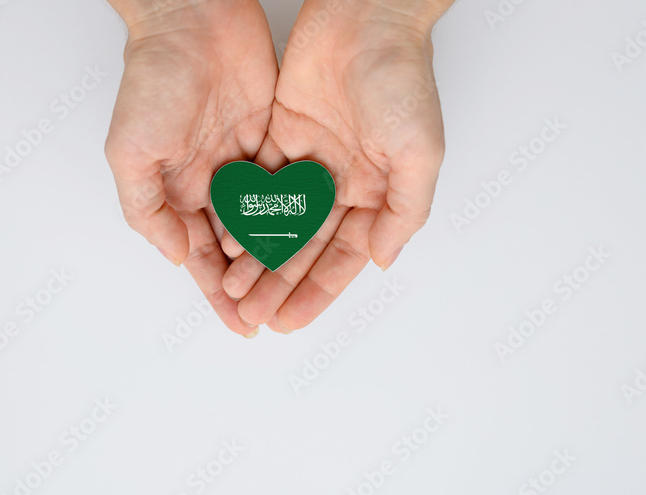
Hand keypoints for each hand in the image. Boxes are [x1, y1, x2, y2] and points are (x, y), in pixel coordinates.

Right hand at [104, 0, 284, 336]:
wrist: (194, 19)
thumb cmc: (154, 80)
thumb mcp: (131, 151)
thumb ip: (147, 209)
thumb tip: (178, 256)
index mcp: (177, 190)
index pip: (202, 256)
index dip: (219, 292)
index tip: (241, 324)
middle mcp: (213, 183)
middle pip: (240, 248)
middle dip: (255, 285)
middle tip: (276, 318)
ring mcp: (246, 162)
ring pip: (269, 224)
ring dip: (281, 258)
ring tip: (299, 291)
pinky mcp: (275, 138)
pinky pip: (291, 186)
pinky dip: (300, 215)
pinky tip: (317, 242)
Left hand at [219, 0, 450, 332]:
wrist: (366, 16)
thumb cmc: (401, 80)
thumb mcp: (420, 153)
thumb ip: (404, 211)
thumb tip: (382, 260)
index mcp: (378, 190)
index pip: (343, 255)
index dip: (317, 290)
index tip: (289, 320)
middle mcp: (344, 181)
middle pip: (306, 246)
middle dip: (280, 282)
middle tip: (251, 314)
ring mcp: (311, 159)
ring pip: (279, 220)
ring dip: (258, 254)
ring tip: (233, 287)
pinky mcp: (282, 133)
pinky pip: (260, 182)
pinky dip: (243, 211)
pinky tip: (225, 238)